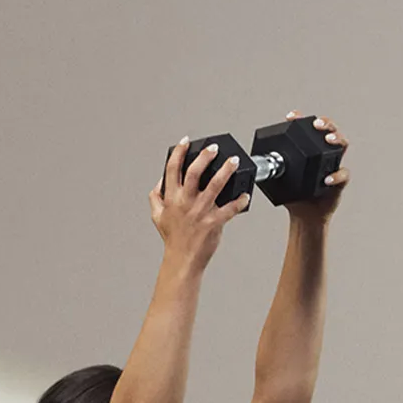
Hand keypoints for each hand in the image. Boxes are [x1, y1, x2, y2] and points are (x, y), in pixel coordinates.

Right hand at [149, 137, 249, 264]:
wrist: (182, 260)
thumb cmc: (173, 238)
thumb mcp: (157, 215)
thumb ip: (156, 196)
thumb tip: (160, 180)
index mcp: (171, 198)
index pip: (173, 169)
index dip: (179, 152)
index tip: (186, 141)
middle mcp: (186, 202)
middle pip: (195, 172)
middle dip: (205, 156)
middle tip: (215, 148)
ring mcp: (200, 212)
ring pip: (215, 186)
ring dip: (226, 171)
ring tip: (234, 162)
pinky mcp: (213, 223)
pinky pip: (229, 210)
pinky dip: (239, 202)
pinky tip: (245, 196)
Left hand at [281, 111, 349, 218]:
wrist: (304, 216)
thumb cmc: (294, 195)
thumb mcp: (279, 180)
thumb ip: (271, 169)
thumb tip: (255, 162)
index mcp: (309, 150)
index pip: (308, 129)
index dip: (301, 119)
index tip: (291, 116)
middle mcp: (323, 154)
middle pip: (330, 130)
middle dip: (325, 123)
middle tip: (316, 124)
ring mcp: (333, 165)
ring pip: (342, 145)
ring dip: (336, 139)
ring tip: (328, 140)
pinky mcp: (339, 181)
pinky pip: (343, 174)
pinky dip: (336, 175)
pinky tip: (326, 178)